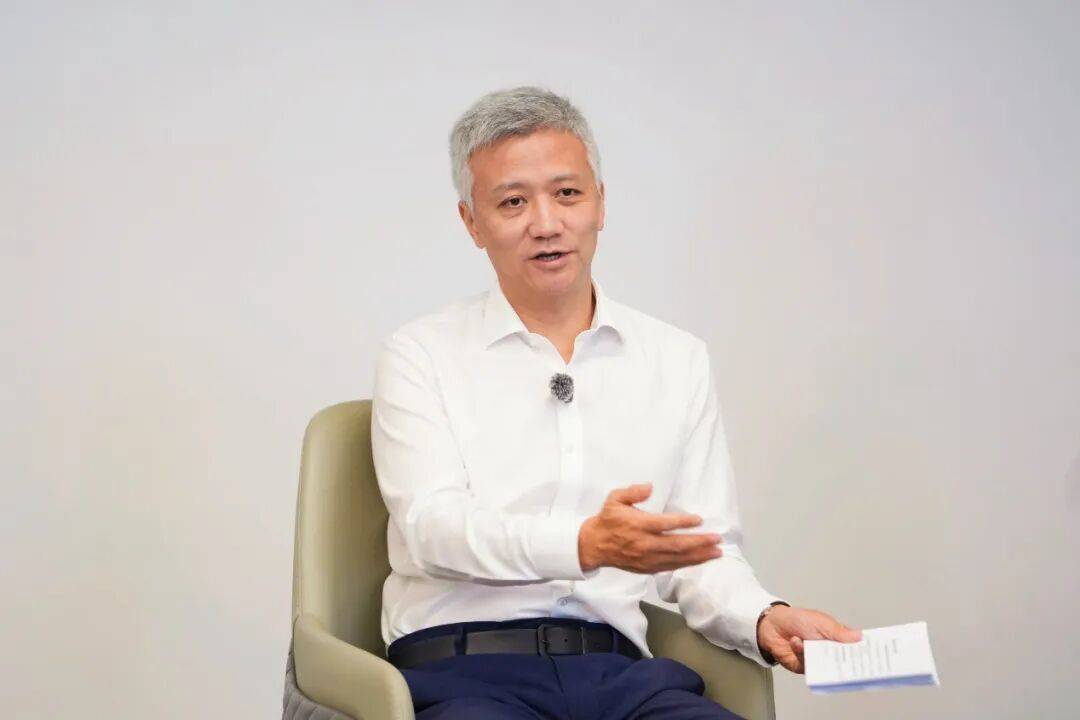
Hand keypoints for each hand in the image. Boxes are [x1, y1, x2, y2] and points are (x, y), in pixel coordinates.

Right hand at [578, 482, 723, 572]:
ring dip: (699, 556)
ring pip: (677, 558)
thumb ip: (632, 492)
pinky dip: (687, 564)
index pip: (664, 524)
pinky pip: (671, 567)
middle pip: (676, 545)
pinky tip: (700, 560)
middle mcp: (645, 544)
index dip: (683, 522)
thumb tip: (650, 486)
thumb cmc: (608, 520)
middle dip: (700, 543)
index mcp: (638, 525)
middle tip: (717, 539)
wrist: (594, 546)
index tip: (699, 519)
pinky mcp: (647, 568)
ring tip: (716, 552)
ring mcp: (647, 558)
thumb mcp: (615, 499)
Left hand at [757, 605, 861, 673]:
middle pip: (842, 663)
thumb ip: (839, 632)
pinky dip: (801, 652)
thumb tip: (859, 637)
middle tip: (842, 656)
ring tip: (810, 644)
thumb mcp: (821, 622)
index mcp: (836, 640)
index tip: (868, 656)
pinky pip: (807, 666)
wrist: (773, 625)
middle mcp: (828, 652)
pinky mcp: (803, 667)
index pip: (853, 649)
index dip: (861, 654)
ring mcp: (816, 661)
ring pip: (825, 666)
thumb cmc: (799, 620)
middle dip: (843, 661)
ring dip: (817, 655)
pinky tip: (796, 641)